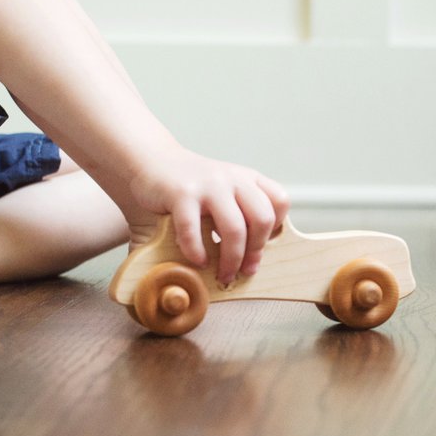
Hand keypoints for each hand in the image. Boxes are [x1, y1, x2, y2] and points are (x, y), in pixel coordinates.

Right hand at [128, 147, 289, 283]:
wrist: (155, 162)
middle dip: (255, 251)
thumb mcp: (226, 190)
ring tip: (223, 274)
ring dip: (231, 260)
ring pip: (234, 229)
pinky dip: (197, 252)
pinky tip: (198, 260)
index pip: (280, 201)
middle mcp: (233, 179)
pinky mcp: (181, 194)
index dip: (276, 227)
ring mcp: (208, 185)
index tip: (260, 244)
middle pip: (262, 219)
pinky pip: (194, 230)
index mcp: (248, 178)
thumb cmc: (194, 187)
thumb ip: (242, 211)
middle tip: (244, 270)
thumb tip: (254, 256)